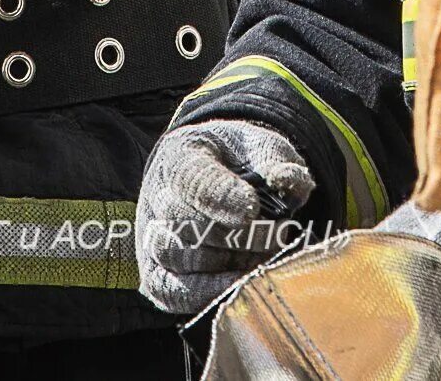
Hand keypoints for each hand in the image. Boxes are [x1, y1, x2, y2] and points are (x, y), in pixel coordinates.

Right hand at [136, 119, 316, 314]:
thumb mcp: (261, 147)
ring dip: (225, 263)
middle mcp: (158, 197)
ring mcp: (152, 237)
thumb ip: (277, 161)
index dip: (220, 196)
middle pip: (185, 222)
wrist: (217, 178)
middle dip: (238, 235)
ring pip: (176, 257)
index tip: (252, 209)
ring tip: (265, 257)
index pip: (192, 178)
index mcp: (182, 156)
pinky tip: (241, 284)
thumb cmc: (240, 162)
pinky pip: (171, 292)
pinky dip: (205, 293)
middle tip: (280, 235)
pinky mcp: (157, 274)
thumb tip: (288, 181)